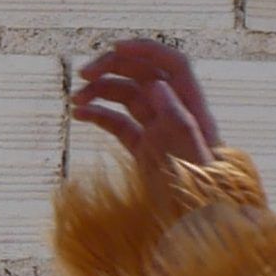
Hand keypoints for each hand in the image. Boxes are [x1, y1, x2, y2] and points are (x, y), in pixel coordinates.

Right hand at [70, 39, 223, 206]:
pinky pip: (118, 124)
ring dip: (100, 91)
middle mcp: (175, 115)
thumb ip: (177, 120)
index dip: (147, 50)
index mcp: (192, 110)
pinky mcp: (143, 150)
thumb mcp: (190, 159)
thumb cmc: (200, 198)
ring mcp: (158, 132)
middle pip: (145, 75)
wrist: (196, 228)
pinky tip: (80, 116)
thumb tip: (156, 85)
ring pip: (127, 97)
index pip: (173, 65)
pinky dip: (98, 115)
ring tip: (75, 99)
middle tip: (84, 73)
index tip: (115, 47)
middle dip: (114, 67)